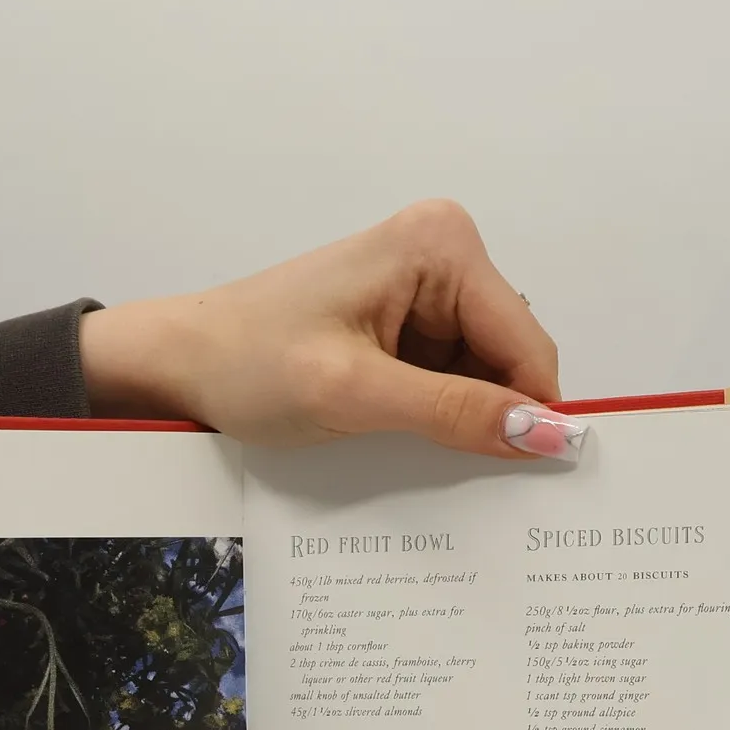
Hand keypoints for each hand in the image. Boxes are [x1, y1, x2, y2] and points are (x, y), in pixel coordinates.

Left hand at [79, 199, 564, 457]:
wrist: (183, 363)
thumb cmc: (250, 364)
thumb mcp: (356, 395)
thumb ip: (455, 412)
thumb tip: (546, 436)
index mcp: (442, 245)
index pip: (526, 344)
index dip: (532, 416)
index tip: (530, 483)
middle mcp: (443, 252)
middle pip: (508, 358)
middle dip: (490, 417)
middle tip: (450, 473)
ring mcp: (424, 288)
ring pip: (482, 376)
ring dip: (458, 421)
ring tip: (404, 449)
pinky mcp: (404, 322)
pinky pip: (449, 380)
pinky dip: (434, 417)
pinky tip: (396, 436)